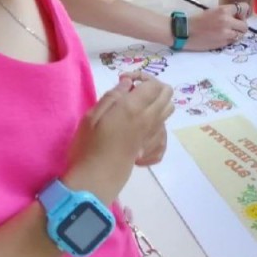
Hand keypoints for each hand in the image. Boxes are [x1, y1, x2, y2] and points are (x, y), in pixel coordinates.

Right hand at [66, 72, 173, 203]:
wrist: (95, 179)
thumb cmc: (88, 146)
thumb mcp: (92, 115)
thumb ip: (113, 96)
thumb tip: (128, 84)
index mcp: (134, 107)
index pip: (153, 84)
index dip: (141, 77)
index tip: (123, 81)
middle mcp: (149, 118)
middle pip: (167, 94)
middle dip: (154, 86)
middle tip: (133, 91)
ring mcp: (152, 133)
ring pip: (169, 110)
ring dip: (157, 103)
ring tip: (137, 107)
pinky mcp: (151, 147)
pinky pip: (164, 129)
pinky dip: (157, 123)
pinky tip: (140, 127)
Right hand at [186, 3, 248, 49]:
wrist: (185, 32)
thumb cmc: (197, 20)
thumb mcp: (212, 11)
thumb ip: (226, 13)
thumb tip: (237, 17)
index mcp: (223, 10)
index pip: (243, 8)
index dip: (243, 13)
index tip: (240, 16)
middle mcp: (227, 21)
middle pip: (245, 25)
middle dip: (241, 26)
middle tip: (234, 27)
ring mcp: (226, 33)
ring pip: (241, 35)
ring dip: (237, 34)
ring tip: (228, 33)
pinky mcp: (223, 43)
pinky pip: (233, 41)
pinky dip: (230, 40)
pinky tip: (222, 38)